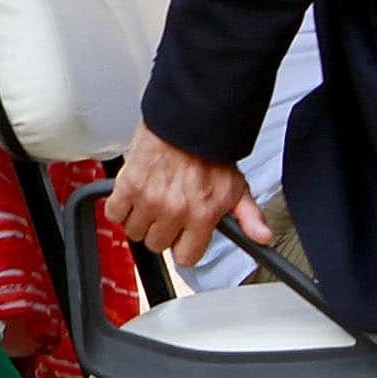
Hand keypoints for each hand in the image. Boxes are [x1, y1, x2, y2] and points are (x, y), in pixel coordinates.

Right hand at [106, 124, 267, 265]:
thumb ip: (249, 216)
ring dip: (140, 220)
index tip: (181, 235)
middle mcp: (174, 211)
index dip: (183, 246)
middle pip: (157, 245)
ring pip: (135, 232)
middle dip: (161, 231)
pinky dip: (120, 208)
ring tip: (150, 201)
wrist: (187, 120)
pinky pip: (115, 214)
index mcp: (202, 215)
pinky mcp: (128, 186)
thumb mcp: (237, 185)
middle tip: (166, 212)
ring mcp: (149, 199)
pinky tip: (132, 196)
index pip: (186, 257)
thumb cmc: (209, 151)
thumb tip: (262, 237)